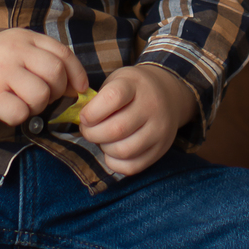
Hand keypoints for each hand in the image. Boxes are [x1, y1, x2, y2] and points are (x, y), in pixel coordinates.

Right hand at [0, 31, 88, 126]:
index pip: (63, 54)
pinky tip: (8, 110)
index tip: (79, 89)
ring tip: (22, 102)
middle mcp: (13, 50)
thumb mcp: (17, 51)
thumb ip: (44, 60)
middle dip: (56, 92)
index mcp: (24, 37)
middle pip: (55, 74)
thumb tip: (78, 87)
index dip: (77, 74)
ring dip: (37, 106)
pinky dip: (19, 117)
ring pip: (41, 96)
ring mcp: (0, 71)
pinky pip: (21, 113)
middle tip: (43, 97)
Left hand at [77, 64, 196, 176]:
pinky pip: (133, 167)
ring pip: (124, 151)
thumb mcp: (116, 81)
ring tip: (102, 140)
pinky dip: (115, 163)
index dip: (92, 112)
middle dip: (93, 134)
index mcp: (136, 85)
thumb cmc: (132, 89)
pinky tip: (112, 151)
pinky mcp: (161, 149)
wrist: (168, 94)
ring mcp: (159, 129)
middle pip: (117, 129)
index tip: (84, 116)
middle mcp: (152, 106)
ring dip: (105, 149)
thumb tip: (79, 121)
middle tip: (88, 130)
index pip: (112, 98)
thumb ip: (98, 99)